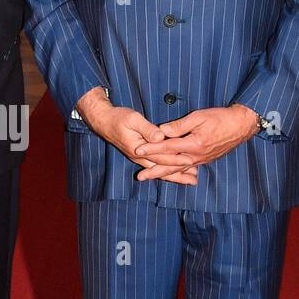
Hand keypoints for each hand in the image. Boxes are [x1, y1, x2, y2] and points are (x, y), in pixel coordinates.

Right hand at [76, 88, 197, 183]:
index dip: (176, 159)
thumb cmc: (118, 118)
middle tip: (194, 180)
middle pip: (162, 169)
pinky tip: (176, 173)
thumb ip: (147, 129)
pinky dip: (167, 171)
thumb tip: (160, 136)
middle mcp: (139, 158)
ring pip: (159, 171)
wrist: (104, 122)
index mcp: (139, 150)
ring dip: (175, 176)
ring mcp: (140, 158)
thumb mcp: (133, 119)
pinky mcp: (141, 156)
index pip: (161, 157)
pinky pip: (156, 167)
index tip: (191, 161)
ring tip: (190, 180)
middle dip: (179, 175)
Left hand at [132, 104, 257, 177]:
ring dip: (163, 174)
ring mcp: (201, 160)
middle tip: (139, 176)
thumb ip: (179, 125)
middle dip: (154, 170)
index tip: (138, 150)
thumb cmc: (220, 118)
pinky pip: (187, 169)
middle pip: (171, 165)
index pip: (168, 147)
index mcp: (194, 144)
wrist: (241, 125)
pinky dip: (176, 173)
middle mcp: (197, 156)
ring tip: (149, 178)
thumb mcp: (199, 116)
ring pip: (178, 169)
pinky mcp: (205, 160)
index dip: (152, 149)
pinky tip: (169, 176)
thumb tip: (162, 130)